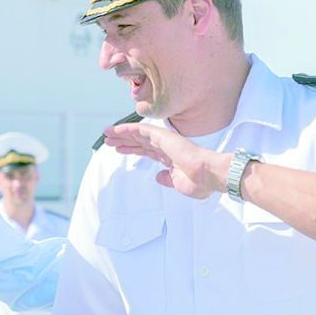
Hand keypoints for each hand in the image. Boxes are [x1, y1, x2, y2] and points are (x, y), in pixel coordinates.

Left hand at [102, 123, 232, 199]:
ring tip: (107, 135)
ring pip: (138, 134)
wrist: (208, 175)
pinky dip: (128, 129)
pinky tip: (117, 130)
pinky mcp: (163, 136)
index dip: (133, 149)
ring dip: (122, 134)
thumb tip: (159, 177)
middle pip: (140, 142)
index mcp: (170, 158)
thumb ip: (167, 179)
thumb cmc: (200, 182)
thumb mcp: (178, 184)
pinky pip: (141, 130)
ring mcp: (164, 141)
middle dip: (124, 141)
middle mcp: (166, 148)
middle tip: (109, 141)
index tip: (120, 150)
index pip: (147, 151)